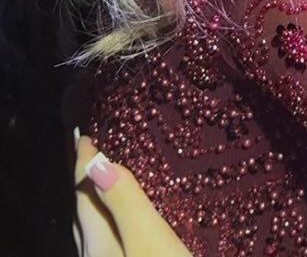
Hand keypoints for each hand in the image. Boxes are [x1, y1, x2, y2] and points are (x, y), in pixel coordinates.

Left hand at [74, 135, 191, 256]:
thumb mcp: (148, 237)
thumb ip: (125, 202)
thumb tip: (99, 164)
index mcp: (98, 240)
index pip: (84, 193)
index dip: (85, 162)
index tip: (85, 135)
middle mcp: (94, 254)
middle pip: (86, 210)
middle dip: (92, 178)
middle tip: (99, 151)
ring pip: (98, 225)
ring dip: (103, 198)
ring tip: (114, 177)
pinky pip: (110, 237)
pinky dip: (115, 217)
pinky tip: (133, 220)